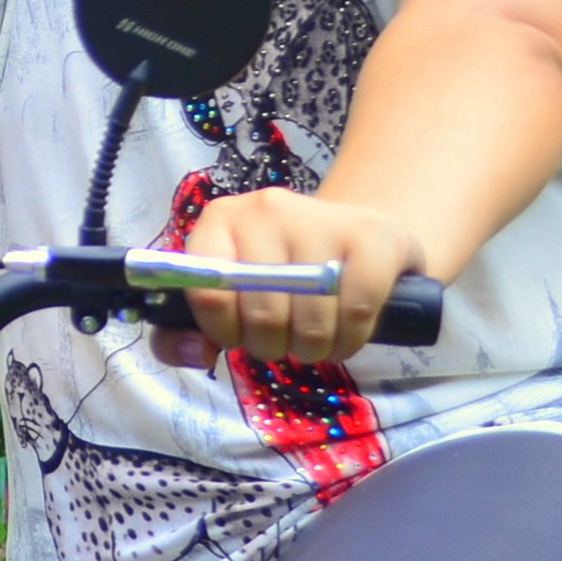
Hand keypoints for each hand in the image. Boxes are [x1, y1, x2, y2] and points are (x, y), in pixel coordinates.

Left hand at [171, 189, 425, 366]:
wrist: (357, 238)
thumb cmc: (281, 273)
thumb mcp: (231, 295)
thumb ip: (188, 330)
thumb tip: (197, 352)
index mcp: (220, 220)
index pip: (206, 290)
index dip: (223, 330)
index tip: (238, 338)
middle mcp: (267, 208)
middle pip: (263, 312)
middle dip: (271, 347)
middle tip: (282, 343)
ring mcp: (323, 218)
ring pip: (311, 318)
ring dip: (312, 349)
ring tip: (313, 341)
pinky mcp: (373, 236)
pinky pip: (357, 310)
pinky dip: (350, 339)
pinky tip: (345, 337)